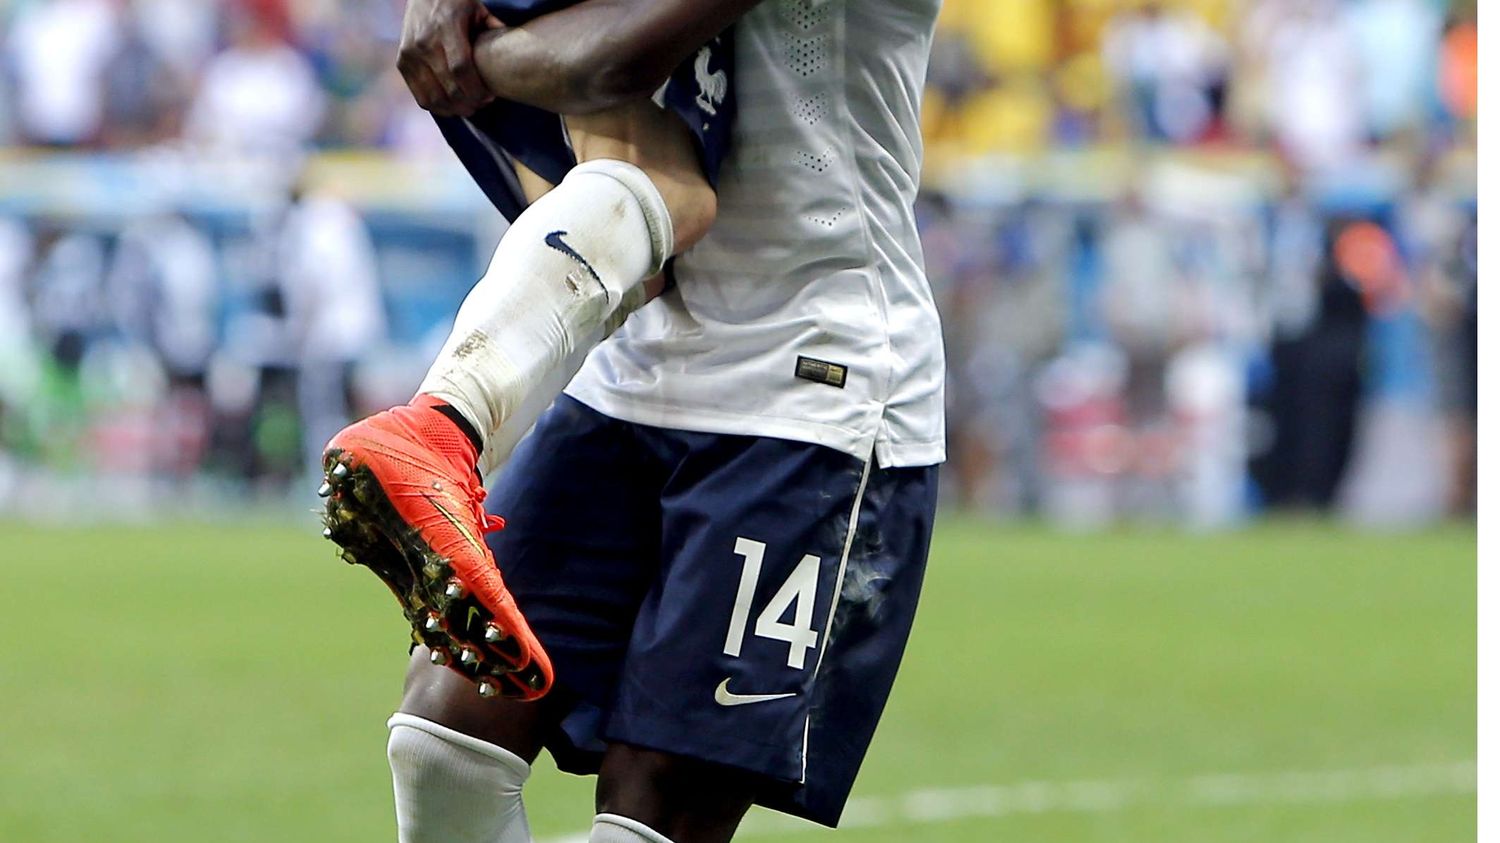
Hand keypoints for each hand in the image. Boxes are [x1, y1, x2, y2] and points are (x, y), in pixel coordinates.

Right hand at [397, 0, 503, 116]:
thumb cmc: (456, 2)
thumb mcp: (478, 9)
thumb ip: (494, 30)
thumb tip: (511, 52)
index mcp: (445, 28)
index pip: (461, 69)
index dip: (476, 90)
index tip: (489, 96)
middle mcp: (424, 42)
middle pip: (448, 88)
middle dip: (469, 103)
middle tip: (481, 104)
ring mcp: (410, 54)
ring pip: (433, 98)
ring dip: (453, 109)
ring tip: (467, 107)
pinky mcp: (402, 62)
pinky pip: (420, 96)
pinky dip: (437, 106)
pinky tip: (451, 105)